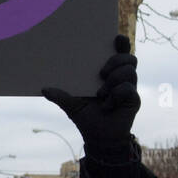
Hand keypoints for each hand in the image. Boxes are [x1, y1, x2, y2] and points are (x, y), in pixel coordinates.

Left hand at [42, 35, 139, 159]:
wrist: (99, 139)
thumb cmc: (87, 118)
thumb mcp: (72, 105)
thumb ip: (60, 96)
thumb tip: (44, 89)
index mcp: (108, 74)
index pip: (118, 53)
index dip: (121, 43)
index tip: (116, 38)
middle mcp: (120, 78)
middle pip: (128, 58)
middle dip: (115, 60)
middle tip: (101, 73)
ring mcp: (128, 88)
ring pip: (130, 71)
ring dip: (114, 80)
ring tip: (101, 93)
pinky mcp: (133, 99)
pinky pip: (128, 89)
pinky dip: (116, 95)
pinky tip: (107, 105)